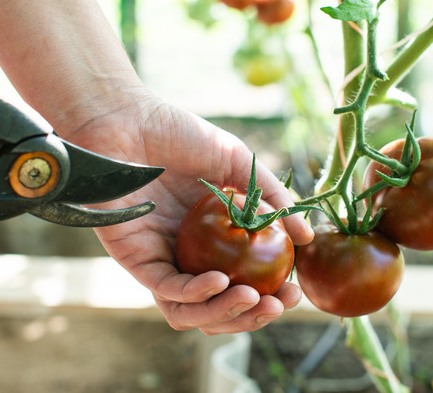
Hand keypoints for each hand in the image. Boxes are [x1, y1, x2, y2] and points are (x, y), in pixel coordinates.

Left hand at [64, 91, 314, 334]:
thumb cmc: (177, 134)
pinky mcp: (134, 257)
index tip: (294, 291)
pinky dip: (195, 293)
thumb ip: (273, 198)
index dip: (269, 296)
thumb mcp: (238, 163)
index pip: (241, 283)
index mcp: (211, 238)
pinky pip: (165, 289)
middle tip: (280, 303)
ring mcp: (159, 259)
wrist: (125, 118)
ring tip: (254, 300)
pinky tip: (221, 281)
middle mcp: (185, 255)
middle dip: (252, 316)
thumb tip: (307, 238)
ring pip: (189, 311)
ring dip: (224, 315)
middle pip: (218, 307)